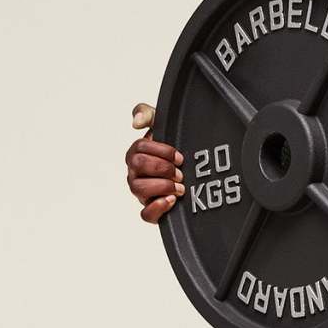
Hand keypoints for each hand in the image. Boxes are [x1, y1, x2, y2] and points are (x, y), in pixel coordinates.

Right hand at [126, 102, 184, 221]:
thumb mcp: (162, 124)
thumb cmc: (173, 149)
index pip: (140, 147)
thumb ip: (147, 113)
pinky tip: (172, 200)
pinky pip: (145, 214)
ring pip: (139, 189)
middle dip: (162, 167)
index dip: (162, 151)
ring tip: (180, 187)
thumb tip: (135, 122)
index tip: (180, 157)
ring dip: (162, 186)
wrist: (192, 171)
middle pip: (138, 165)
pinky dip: (158, 208)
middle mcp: (135, 172)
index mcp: (137, 152)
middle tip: (180, 172)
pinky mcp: (150, 209)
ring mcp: (141, 192)